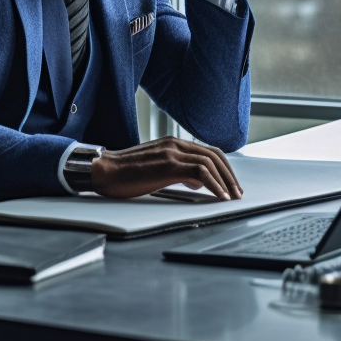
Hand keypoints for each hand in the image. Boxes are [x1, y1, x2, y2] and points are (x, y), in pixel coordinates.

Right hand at [91, 136, 242, 199]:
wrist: (103, 171)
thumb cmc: (124, 173)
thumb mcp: (155, 169)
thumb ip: (176, 171)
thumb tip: (195, 182)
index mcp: (172, 143)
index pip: (207, 151)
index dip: (223, 168)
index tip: (230, 183)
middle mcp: (174, 144)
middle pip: (214, 155)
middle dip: (230, 175)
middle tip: (237, 192)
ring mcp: (172, 153)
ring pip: (210, 162)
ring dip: (225, 181)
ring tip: (231, 197)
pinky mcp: (168, 165)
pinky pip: (200, 172)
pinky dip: (214, 185)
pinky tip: (219, 196)